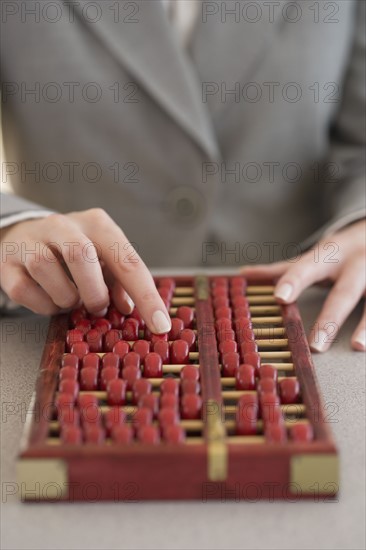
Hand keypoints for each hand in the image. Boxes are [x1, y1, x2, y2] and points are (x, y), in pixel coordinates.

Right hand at [0, 209, 170, 332]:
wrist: (23, 236)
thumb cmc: (72, 251)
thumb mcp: (102, 259)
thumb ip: (119, 282)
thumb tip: (129, 309)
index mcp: (97, 224)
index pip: (127, 260)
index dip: (146, 296)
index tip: (160, 325)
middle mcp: (63, 225)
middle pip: (81, 256)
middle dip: (94, 292)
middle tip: (97, 307)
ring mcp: (31, 242)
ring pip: (47, 269)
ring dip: (66, 298)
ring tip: (72, 300)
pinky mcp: (7, 262)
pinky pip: (25, 290)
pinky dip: (43, 306)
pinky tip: (51, 300)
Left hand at [241, 220, 365, 351]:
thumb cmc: (341, 251)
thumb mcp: (315, 256)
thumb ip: (284, 270)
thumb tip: (243, 274)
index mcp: (330, 256)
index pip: (307, 267)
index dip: (293, 281)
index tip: (280, 297)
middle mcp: (356, 264)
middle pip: (344, 292)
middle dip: (331, 318)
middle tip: (316, 345)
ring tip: (357, 346)